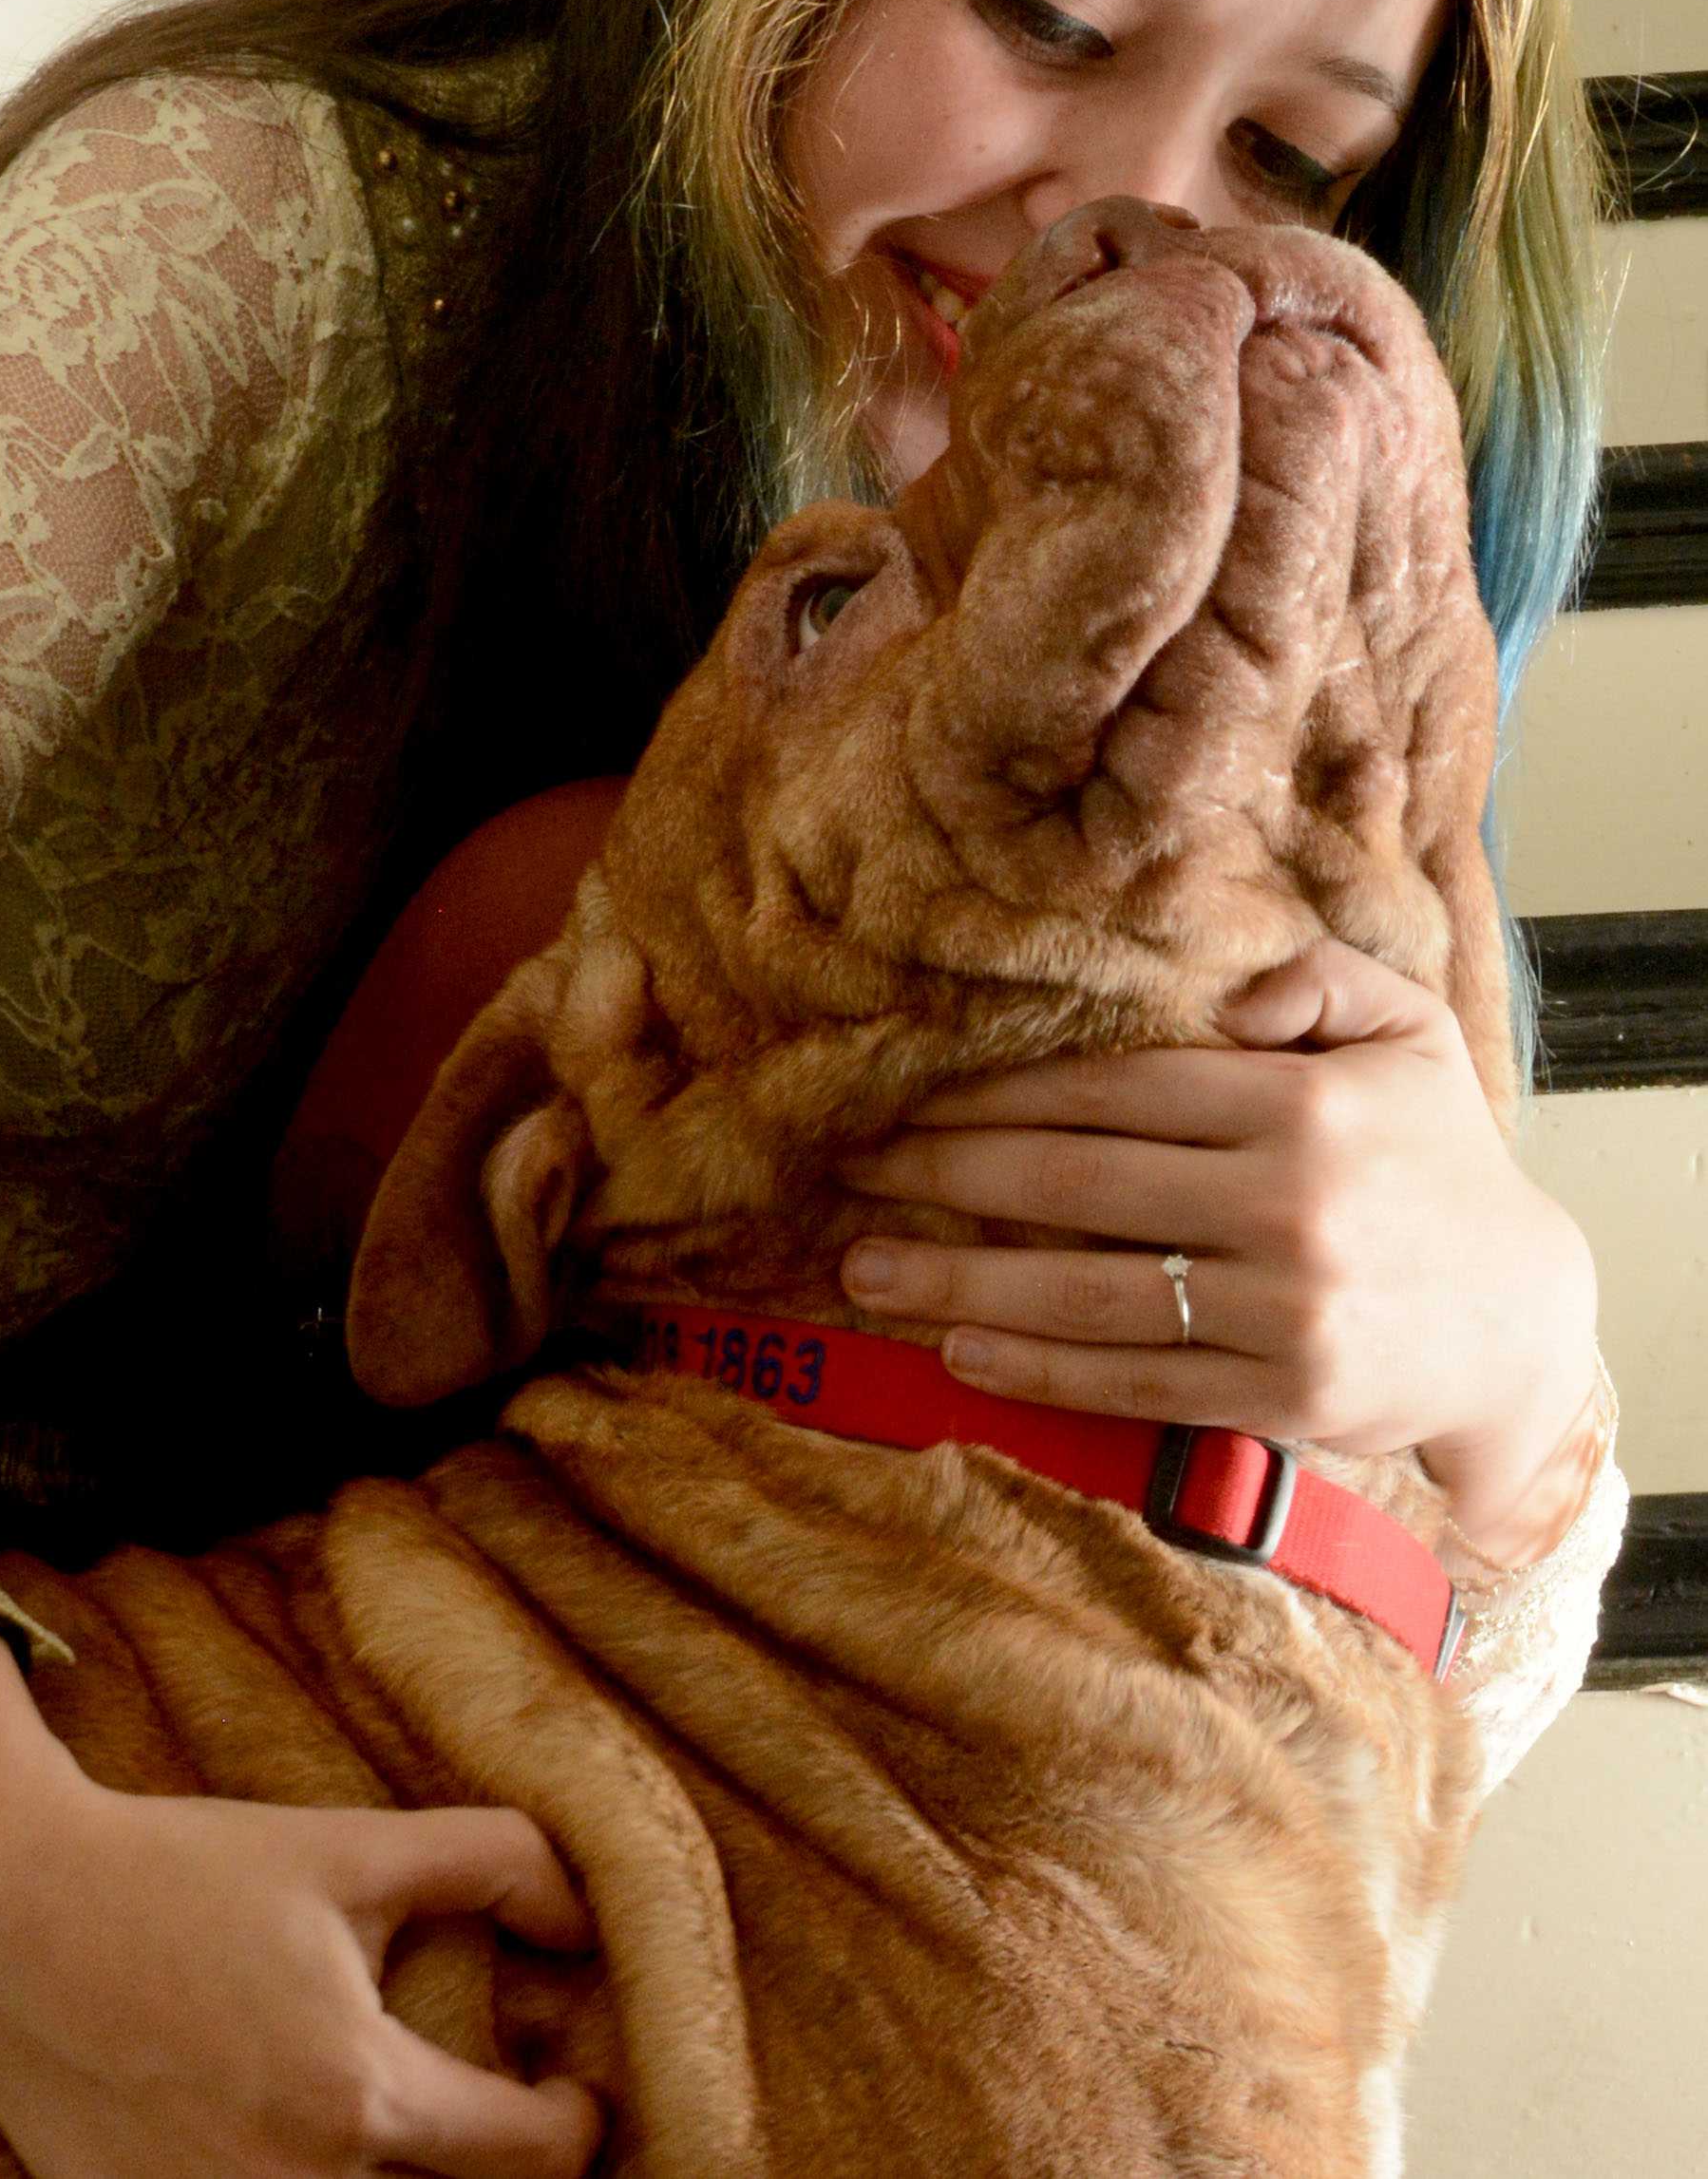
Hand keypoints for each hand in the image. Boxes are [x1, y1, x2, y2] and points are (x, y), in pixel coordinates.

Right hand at [0, 1652, 603, 2178]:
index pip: (531, 2158)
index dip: (574, 2122)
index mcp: (355, 2096)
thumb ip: (491, 1862)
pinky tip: (300, 2141)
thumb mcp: (352, 1845)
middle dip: (486, 2173)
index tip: (572, 2095)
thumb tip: (585, 1917)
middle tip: (494, 2118)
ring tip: (405, 2133)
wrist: (12, 1913)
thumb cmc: (185, 1872)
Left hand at [838, 939, 1600, 1554]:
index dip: (999, 1097)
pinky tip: (959, 1349)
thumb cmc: (1440, 1159)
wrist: (1520, 1323)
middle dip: (948, 1176)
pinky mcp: (1279, 1398)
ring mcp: (1280, 1310)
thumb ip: (1318, 975)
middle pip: (1076, 1186)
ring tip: (867, 1266)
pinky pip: (1132, 1382)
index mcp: (1297, 1106)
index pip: (1112, 1093)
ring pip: (1087, 1293)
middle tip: (853, 1172)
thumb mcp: (1409, 1032)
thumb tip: (1225, 993)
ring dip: (962, 1278)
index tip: (912, 1102)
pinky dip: (1038, 1370)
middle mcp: (1284, 1205)